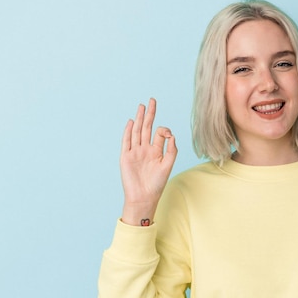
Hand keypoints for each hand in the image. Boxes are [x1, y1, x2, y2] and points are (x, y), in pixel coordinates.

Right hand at [120, 98, 176, 224]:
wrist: (143, 197)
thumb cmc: (157, 184)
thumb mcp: (168, 165)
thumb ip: (171, 150)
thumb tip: (171, 135)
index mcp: (156, 151)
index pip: (160, 134)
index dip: (164, 130)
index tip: (166, 133)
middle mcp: (145, 149)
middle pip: (147, 128)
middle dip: (150, 114)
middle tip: (152, 100)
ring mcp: (135, 152)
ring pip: (137, 132)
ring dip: (139, 119)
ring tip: (141, 106)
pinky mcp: (126, 156)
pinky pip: (126, 141)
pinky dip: (128, 131)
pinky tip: (131, 122)